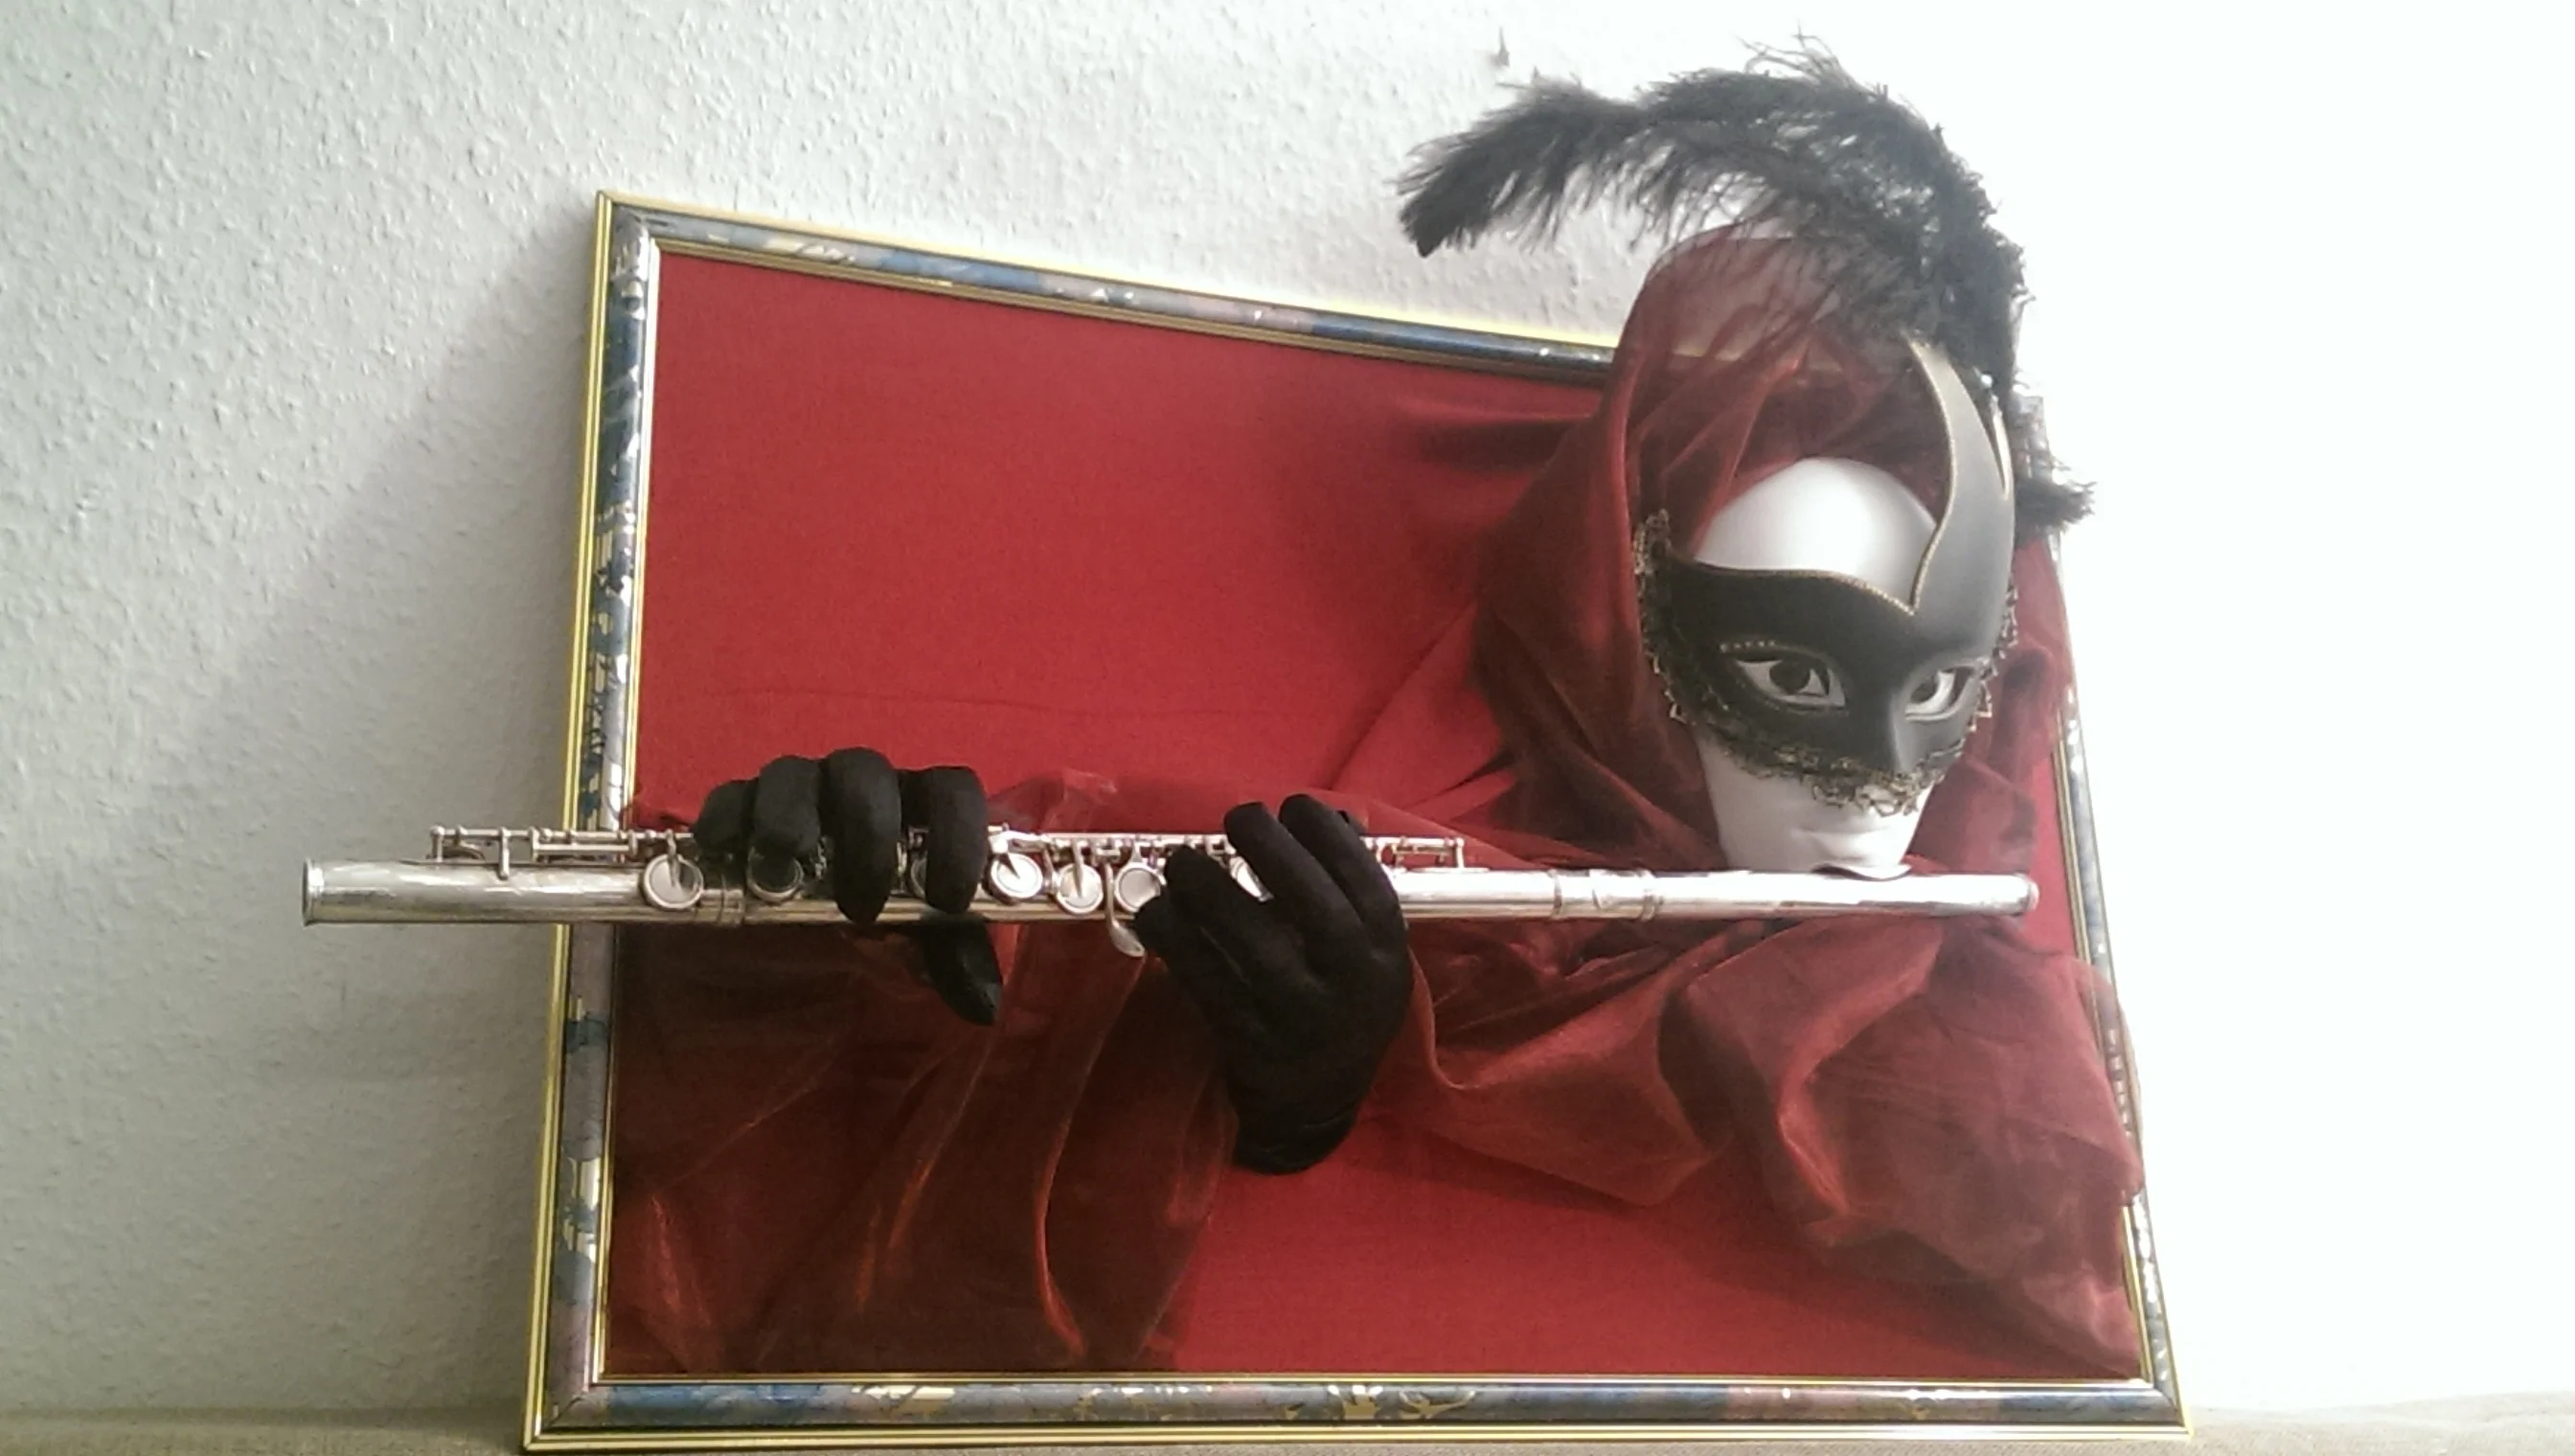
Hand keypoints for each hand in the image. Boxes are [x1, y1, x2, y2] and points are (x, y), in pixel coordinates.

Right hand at [692, 750, 1001, 1024]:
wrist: (804, 920)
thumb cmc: (878, 911)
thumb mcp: (920, 937)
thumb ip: (954, 955)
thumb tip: (985, 1003)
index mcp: (917, 806)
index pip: (951, 788)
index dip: (958, 835)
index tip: (948, 899)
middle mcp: (860, 786)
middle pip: (865, 772)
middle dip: (866, 833)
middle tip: (862, 908)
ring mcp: (800, 790)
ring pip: (793, 773)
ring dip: (790, 812)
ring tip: (789, 855)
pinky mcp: (744, 808)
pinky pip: (732, 796)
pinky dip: (727, 817)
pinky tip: (724, 845)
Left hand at [1133, 796, 1410, 1172]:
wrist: (1316, 1104)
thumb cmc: (1341, 1005)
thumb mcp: (1368, 953)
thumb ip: (1350, 887)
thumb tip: (1335, 814)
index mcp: (1386, 952)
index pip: (1364, 881)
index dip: (1326, 836)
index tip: (1292, 805)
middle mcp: (1352, 984)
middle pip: (1314, 907)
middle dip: (1272, 850)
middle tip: (1238, 817)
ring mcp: (1301, 1016)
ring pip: (1254, 945)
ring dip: (1211, 892)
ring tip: (1182, 861)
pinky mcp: (1251, 1041)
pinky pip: (1208, 982)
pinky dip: (1177, 942)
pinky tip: (1156, 912)